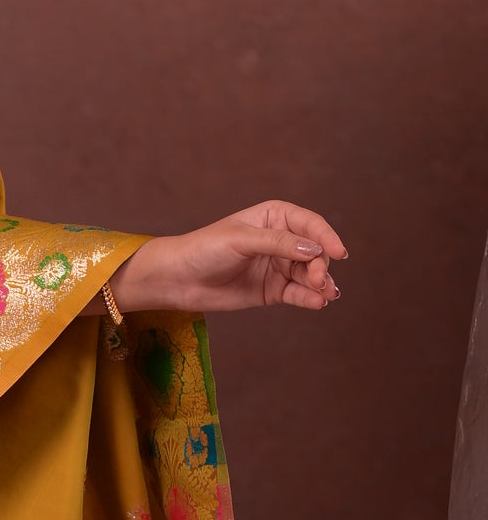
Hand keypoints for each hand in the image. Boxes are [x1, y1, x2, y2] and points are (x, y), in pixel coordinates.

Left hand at [112, 201, 346, 315]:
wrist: (179, 279)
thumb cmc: (205, 249)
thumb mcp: (240, 240)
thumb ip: (278, 243)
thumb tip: (314, 250)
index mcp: (275, 216)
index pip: (310, 224)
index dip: (327, 237)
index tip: (340, 253)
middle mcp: (281, 240)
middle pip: (315, 251)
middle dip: (321, 265)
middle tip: (318, 280)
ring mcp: (279, 266)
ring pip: (310, 274)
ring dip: (321, 283)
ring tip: (323, 294)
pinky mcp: (274, 290)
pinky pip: (299, 293)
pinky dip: (310, 298)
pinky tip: (317, 302)